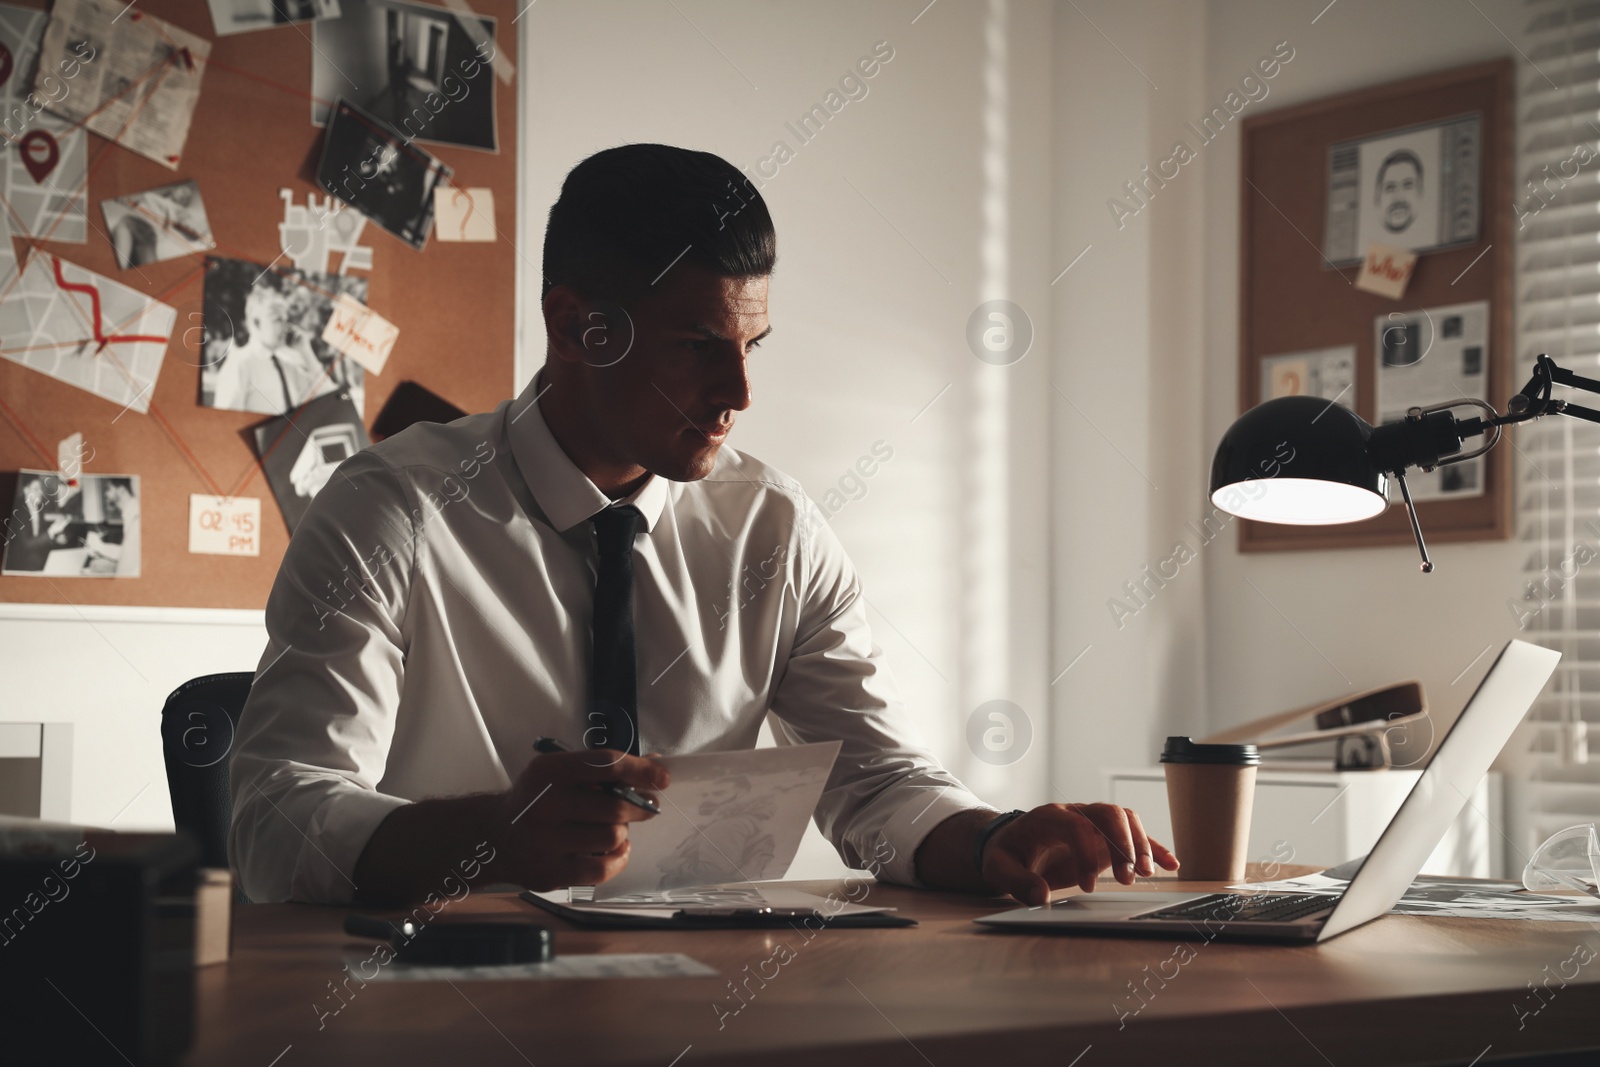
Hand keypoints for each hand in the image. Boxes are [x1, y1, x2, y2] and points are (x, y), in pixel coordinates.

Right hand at [497, 748, 668, 891]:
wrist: (493, 837)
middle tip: (647, 806)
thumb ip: (601, 769)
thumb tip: (655, 765)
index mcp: (547, 771)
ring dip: (622, 831)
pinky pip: (603, 870)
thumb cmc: (536, 799)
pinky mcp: (549, 873)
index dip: (640, 770)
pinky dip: (618, 858)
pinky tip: (614, 850)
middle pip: (614, 806)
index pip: (605, 765)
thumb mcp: (558, 772)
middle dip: (640, 805)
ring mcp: (544, 842)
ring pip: (612, 837)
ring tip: (614, 826)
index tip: (662, 777)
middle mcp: (542, 805)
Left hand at [982, 803, 1178, 906]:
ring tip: (1146, 875)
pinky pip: (1134, 834)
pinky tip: (1171, 864)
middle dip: (1123, 844)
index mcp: (1049, 817)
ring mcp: (1094, 822)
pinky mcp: (1106, 837)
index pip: (1077, 826)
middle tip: (1127, 879)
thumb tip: (1041, 898)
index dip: (1086, 854)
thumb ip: (1017, 882)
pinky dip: (1153, 847)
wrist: (1011, 843)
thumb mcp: (999, 868)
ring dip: (1140, 844)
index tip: (1086, 886)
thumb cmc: (1006, 854)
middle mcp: (1076, 813)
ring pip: (1126, 819)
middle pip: (1109, 813)